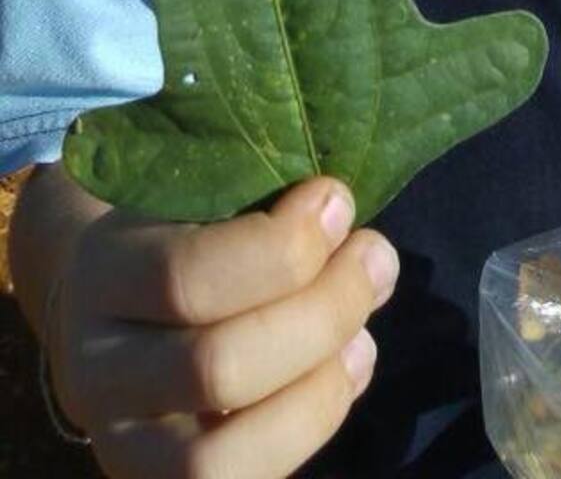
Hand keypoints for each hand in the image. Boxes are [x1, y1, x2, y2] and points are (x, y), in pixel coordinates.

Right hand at [48, 177, 398, 478]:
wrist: (114, 309)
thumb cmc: (182, 231)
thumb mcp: (203, 199)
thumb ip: (270, 210)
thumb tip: (369, 259)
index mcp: (102, 274)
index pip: (183, 277)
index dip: (280, 248)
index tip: (337, 201)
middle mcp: (96, 369)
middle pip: (215, 368)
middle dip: (321, 314)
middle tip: (374, 260)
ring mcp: (122, 442)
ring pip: (221, 456)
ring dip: (319, 389)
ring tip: (363, 336)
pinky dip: (309, 429)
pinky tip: (345, 372)